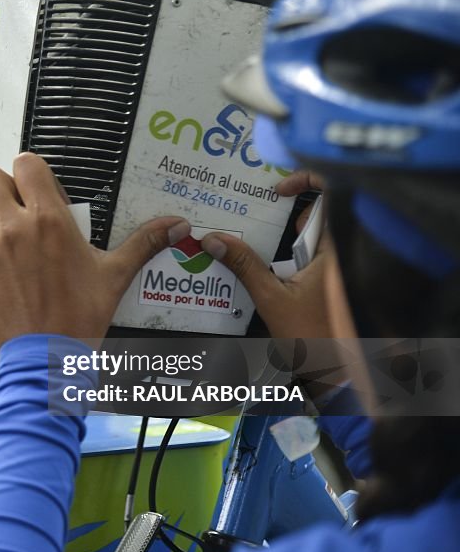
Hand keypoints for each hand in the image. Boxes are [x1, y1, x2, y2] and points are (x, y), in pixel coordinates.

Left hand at [0, 153, 189, 349]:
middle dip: (3, 187)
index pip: (25, 163)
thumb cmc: (81, 316)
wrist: (46, 359)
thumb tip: (177, 225)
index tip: (46, 195)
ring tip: (28, 268)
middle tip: (21, 210)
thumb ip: (144, 242)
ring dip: (4, 236)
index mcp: (48, 220)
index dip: (34, 173)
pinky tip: (16, 288)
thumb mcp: (114, 275)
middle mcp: (12, 229)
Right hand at [200, 171, 332, 338]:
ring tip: (247, 236)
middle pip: (313, 213)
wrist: (333, 371)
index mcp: (332, 250)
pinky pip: (306, 255)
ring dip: (279, 234)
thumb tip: (214, 240)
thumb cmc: (311, 336)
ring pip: (307, 236)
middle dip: (281, 210)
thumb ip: (244, 266)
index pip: (329, 196)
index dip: (306, 180)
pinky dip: (284, 252)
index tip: (276, 190)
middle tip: (251, 210)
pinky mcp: (327, 282)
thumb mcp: (271, 298)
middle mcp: (338, 254)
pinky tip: (260, 263)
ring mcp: (334, 268)